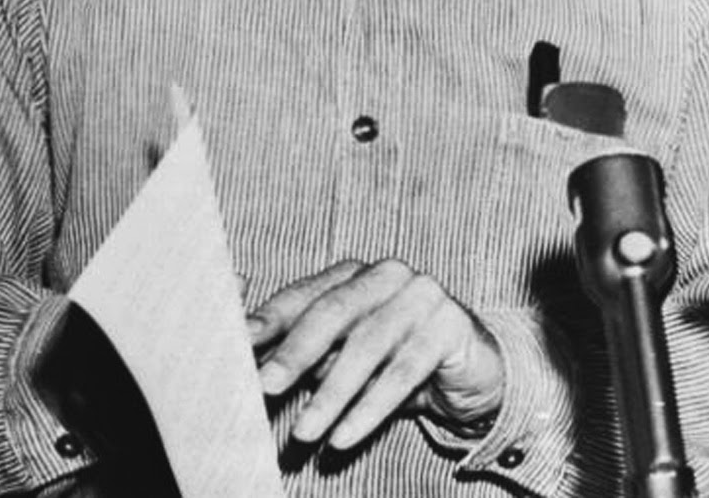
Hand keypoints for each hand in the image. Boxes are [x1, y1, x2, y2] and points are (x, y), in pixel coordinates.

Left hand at [247, 259, 503, 449]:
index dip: (269, 320)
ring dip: (332, 393)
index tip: (237, 344)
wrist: (471, 372)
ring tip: (305, 432)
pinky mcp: (451, 324)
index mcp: (353, 274)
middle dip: (296, 352)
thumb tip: (245, 355)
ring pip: (369, 344)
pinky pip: (405, 370)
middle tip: (266, 387)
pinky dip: (371, 407)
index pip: (304, 295)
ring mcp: (422, 294)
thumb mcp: (343, 355)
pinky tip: (346, 435)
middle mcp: (386, 274)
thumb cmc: (392, 361)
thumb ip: (302, 350)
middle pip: (334, 311)